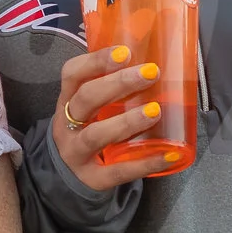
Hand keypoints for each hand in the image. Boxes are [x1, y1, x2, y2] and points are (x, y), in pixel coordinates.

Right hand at [49, 44, 171, 191]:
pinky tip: (168, 155)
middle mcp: (67, 126)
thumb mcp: (87, 109)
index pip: (72, 74)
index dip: (95, 61)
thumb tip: (151, 61)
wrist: (64, 177)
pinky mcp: (91, 180)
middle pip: (85, 100)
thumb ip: (110, 89)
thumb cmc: (85, 131)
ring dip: (126, 121)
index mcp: (67, 101)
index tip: (124, 52)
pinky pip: (117, 172)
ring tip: (154, 112)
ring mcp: (76, 154)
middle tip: (150, 73)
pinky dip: (144, 164)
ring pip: (95, 135)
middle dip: (117, 84)